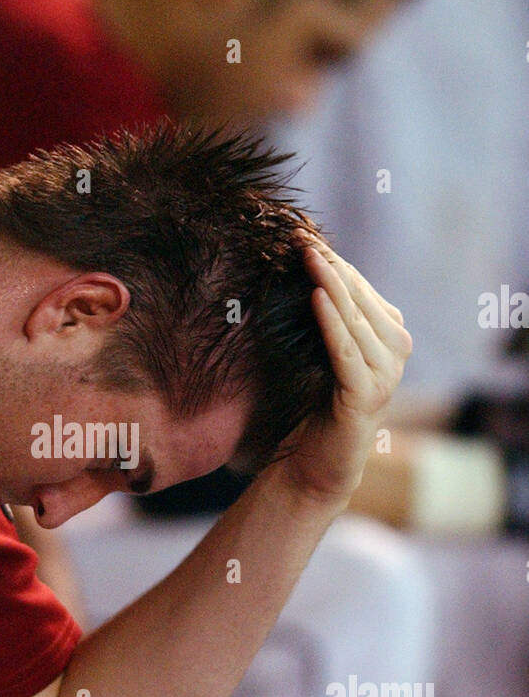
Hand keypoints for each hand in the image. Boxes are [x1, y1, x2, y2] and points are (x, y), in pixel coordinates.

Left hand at [280, 231, 412, 504]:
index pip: (360, 288)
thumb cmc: (315, 403)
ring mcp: (386, 374)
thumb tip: (307, 263)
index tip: (303, 233)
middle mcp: (396, 351)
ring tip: (307, 256)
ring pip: (354, 319)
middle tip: (299, 236)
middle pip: (358, 298)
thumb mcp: (326, 351)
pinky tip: (315, 298)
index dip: (333, 261)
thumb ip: (329, 316)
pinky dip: (331, 323)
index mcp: (391, 335)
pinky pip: (345, 350)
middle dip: (329, 265)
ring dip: (329, 285)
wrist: (316, 463)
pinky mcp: (365, 395)